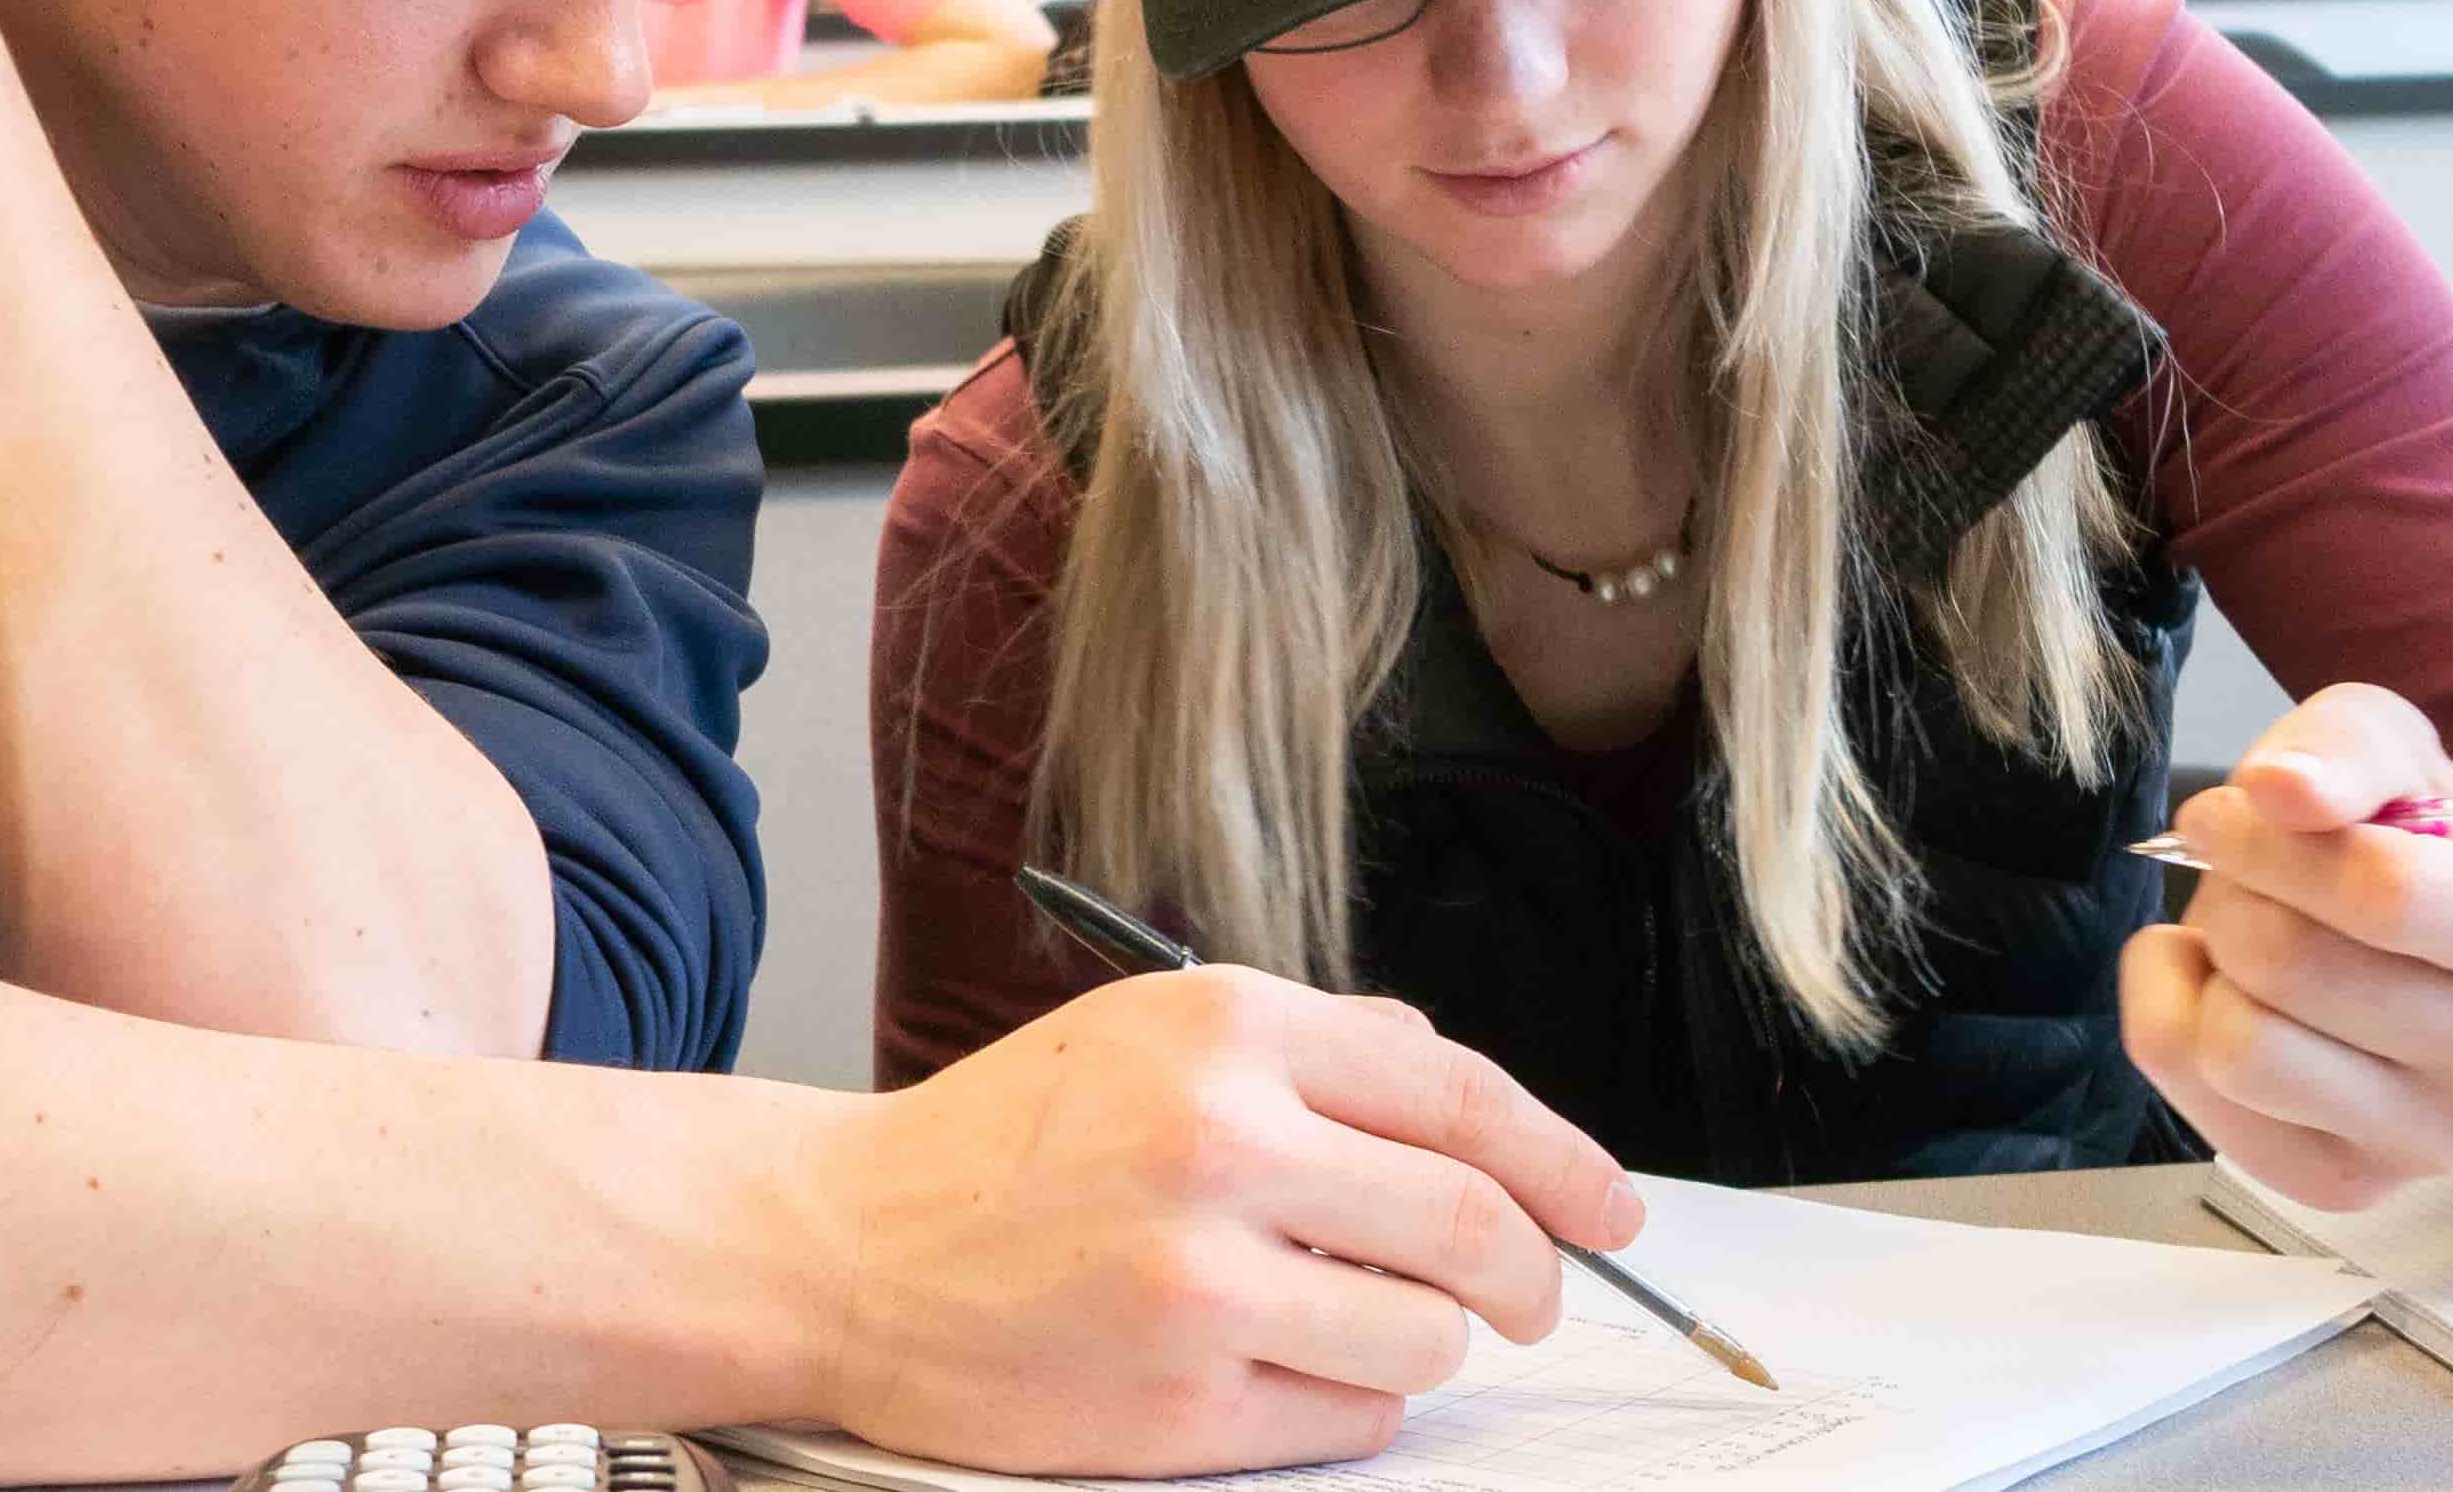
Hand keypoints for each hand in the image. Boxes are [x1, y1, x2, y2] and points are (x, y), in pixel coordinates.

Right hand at [781, 969, 1640, 1474]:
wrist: (839, 1248)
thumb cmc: (1005, 1146)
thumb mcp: (1153, 1035)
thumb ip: (1320, 1050)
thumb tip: (1469, 1103)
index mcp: (1228, 1030)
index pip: (1464, 1098)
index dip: (1568, 1162)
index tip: (1613, 1209)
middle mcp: (1220, 1142)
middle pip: (1476, 1224)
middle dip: (1534, 1274)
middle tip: (1531, 1296)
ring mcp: (1199, 1282)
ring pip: (1428, 1336)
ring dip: (1420, 1341)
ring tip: (1339, 1320)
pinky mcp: (1178, 1405)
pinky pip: (1351, 1421)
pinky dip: (1343, 1404)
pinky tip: (1267, 1368)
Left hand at [2122, 685, 2452, 1211]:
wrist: (2442, 959)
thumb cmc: (2420, 844)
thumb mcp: (2400, 752)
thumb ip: (2345, 747)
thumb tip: (2279, 789)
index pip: (2382, 893)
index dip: (2273, 838)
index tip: (2238, 805)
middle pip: (2290, 963)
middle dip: (2236, 888)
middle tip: (2254, 871)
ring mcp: (2438, 1146)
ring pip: (2238, 1044)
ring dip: (2211, 959)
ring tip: (2254, 933)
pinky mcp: (2347, 1185)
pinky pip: (2194, 1093)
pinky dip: (2173, 1014)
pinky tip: (2222, 989)